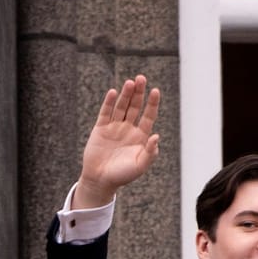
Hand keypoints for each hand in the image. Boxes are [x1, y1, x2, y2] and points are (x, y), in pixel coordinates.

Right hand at [75, 76, 161, 208]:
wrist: (101, 180)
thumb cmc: (122, 175)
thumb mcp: (139, 165)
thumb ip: (150, 152)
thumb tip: (156, 136)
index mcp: (140, 136)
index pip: (148, 116)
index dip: (152, 103)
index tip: (155, 91)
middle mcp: (128, 129)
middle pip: (135, 107)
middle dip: (138, 93)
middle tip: (141, 78)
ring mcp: (114, 127)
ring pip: (121, 106)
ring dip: (126, 94)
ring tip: (130, 82)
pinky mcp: (101, 128)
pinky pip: (106, 112)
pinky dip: (109, 102)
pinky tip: (114, 93)